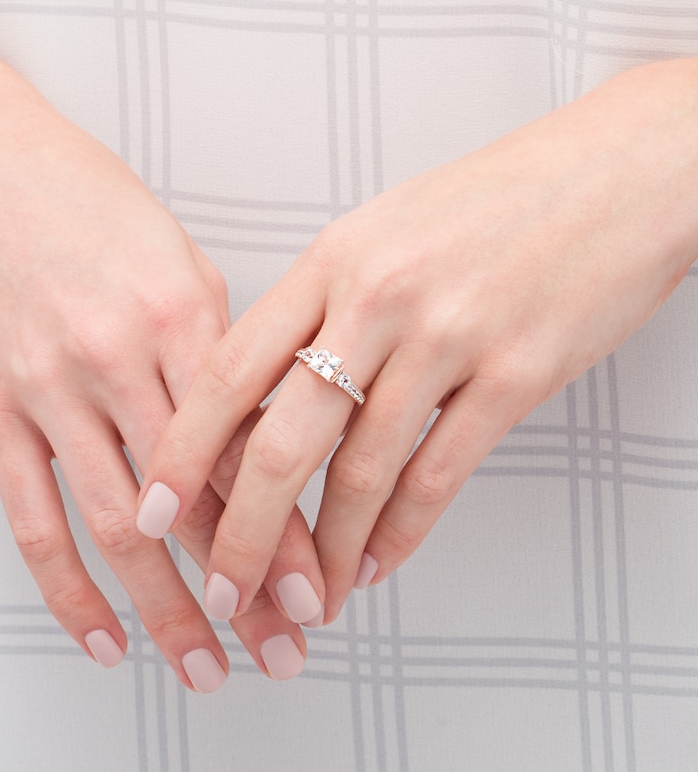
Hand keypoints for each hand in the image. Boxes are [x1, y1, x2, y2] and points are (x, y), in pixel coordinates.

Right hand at [0, 1, 311, 688]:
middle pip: (194, 502)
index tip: (318, 582)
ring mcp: (50, 387)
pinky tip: (102, 636)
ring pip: (117, 524)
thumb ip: (220, 349)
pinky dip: (66, 588)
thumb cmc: (87, 203)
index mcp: (181, 317)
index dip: (288, 528)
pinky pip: (32, 516)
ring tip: (204, 665)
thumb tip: (258, 429)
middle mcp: (118, 358)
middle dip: (244, 587)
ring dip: (166, 608)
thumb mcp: (180, 260)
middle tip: (281, 650)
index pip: (249, 450)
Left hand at [140, 58, 697, 622]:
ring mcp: (449, 337)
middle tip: (224, 590)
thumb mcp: (382, 234)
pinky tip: (376, 564)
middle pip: (283, 439)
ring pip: (361, 473)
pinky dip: (400, 535)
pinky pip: (438, 476)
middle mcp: (379, 298)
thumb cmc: (493, 203)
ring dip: (327, 553)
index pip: (232, 370)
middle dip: (243, 533)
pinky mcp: (517, 375)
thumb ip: (322, 307)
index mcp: (333, 260)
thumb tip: (270, 393)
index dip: (184, 450)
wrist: (614, 173)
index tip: (157, 507)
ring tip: (307, 598)